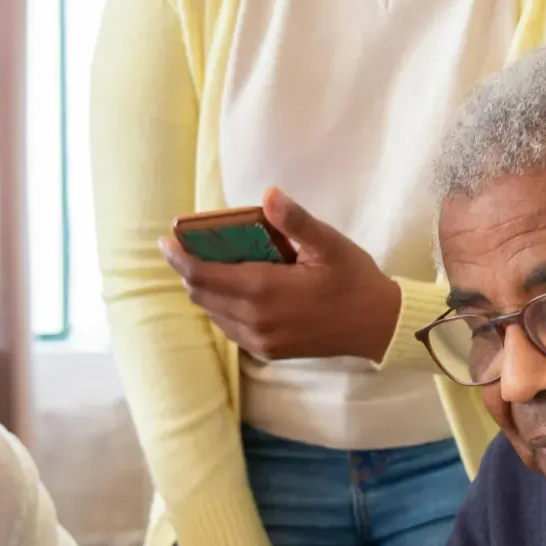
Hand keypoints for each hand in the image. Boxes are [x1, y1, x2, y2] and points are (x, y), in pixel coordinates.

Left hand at [161, 187, 401, 362]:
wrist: (379, 326)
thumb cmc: (355, 279)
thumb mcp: (330, 244)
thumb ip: (296, 221)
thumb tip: (268, 194)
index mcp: (265, 290)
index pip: (203, 275)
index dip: (179, 257)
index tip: (166, 239)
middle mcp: (256, 320)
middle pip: (201, 294)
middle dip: (187, 270)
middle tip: (185, 246)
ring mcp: (260, 340)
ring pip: (213, 312)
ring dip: (204, 288)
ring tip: (208, 264)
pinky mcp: (268, 351)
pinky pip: (230, 328)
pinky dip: (221, 306)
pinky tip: (233, 289)